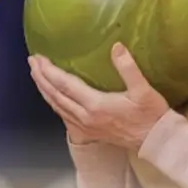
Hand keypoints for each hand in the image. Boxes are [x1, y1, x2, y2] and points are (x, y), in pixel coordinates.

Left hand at [28, 43, 169, 150]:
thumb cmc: (151, 115)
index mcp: (95, 105)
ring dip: (45, 90)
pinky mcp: (89, 132)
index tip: (39, 58)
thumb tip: (116, 46)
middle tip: (32, 61)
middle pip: (55, 96)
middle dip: (41, 78)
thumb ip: (128, 68)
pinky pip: (64, 116)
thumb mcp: (143, 90)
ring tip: (37, 76)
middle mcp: (85, 117)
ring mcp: (86, 126)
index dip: (49, 71)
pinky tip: (52, 98)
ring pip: (57, 107)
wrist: (155, 141)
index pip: (65, 85)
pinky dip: (54, 104)